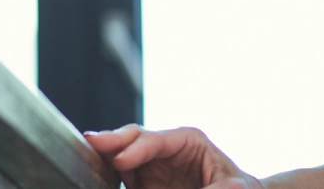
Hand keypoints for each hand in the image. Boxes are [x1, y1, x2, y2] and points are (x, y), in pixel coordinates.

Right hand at [84, 125, 262, 188]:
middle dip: (112, 140)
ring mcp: (150, 164)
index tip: (121, 159)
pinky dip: (105, 174)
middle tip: (90, 142)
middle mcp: (165, 148)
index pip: (156, 139)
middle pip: (132, 139)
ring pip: (120, 154)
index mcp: (188, 140)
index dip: (137, 147)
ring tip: (84, 157)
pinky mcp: (142, 181)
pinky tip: (92, 175)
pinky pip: (119, 175)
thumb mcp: (236, 188)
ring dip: (103, 155)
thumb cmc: (240, 188)